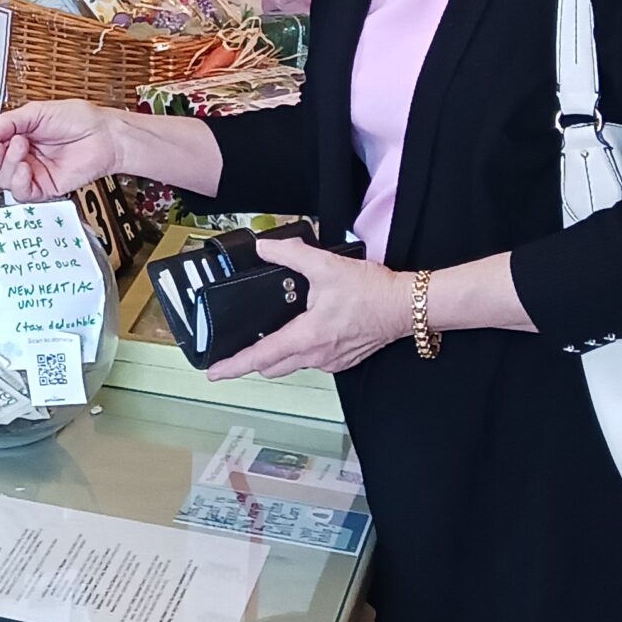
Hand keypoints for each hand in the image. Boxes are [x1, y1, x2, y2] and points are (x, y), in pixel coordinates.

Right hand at [0, 99, 118, 201]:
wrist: (104, 135)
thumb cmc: (79, 120)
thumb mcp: (37, 112)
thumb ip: (8, 122)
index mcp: (17, 137)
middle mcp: (22, 157)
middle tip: (0, 144)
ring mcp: (33, 174)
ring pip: (3, 181)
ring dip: (7, 164)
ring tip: (21, 146)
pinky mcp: (45, 188)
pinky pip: (22, 193)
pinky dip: (19, 181)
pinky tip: (25, 167)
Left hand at [204, 239, 411, 381]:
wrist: (407, 306)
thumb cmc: (372, 291)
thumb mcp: (326, 265)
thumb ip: (290, 254)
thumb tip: (264, 248)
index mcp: (307, 337)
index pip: (261, 358)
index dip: (234, 366)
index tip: (215, 373)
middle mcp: (317, 356)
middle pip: (273, 366)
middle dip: (252, 360)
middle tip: (235, 350)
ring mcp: (331, 361)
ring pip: (293, 364)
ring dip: (278, 355)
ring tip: (268, 336)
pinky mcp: (343, 360)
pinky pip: (312, 361)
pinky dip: (300, 351)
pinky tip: (301, 332)